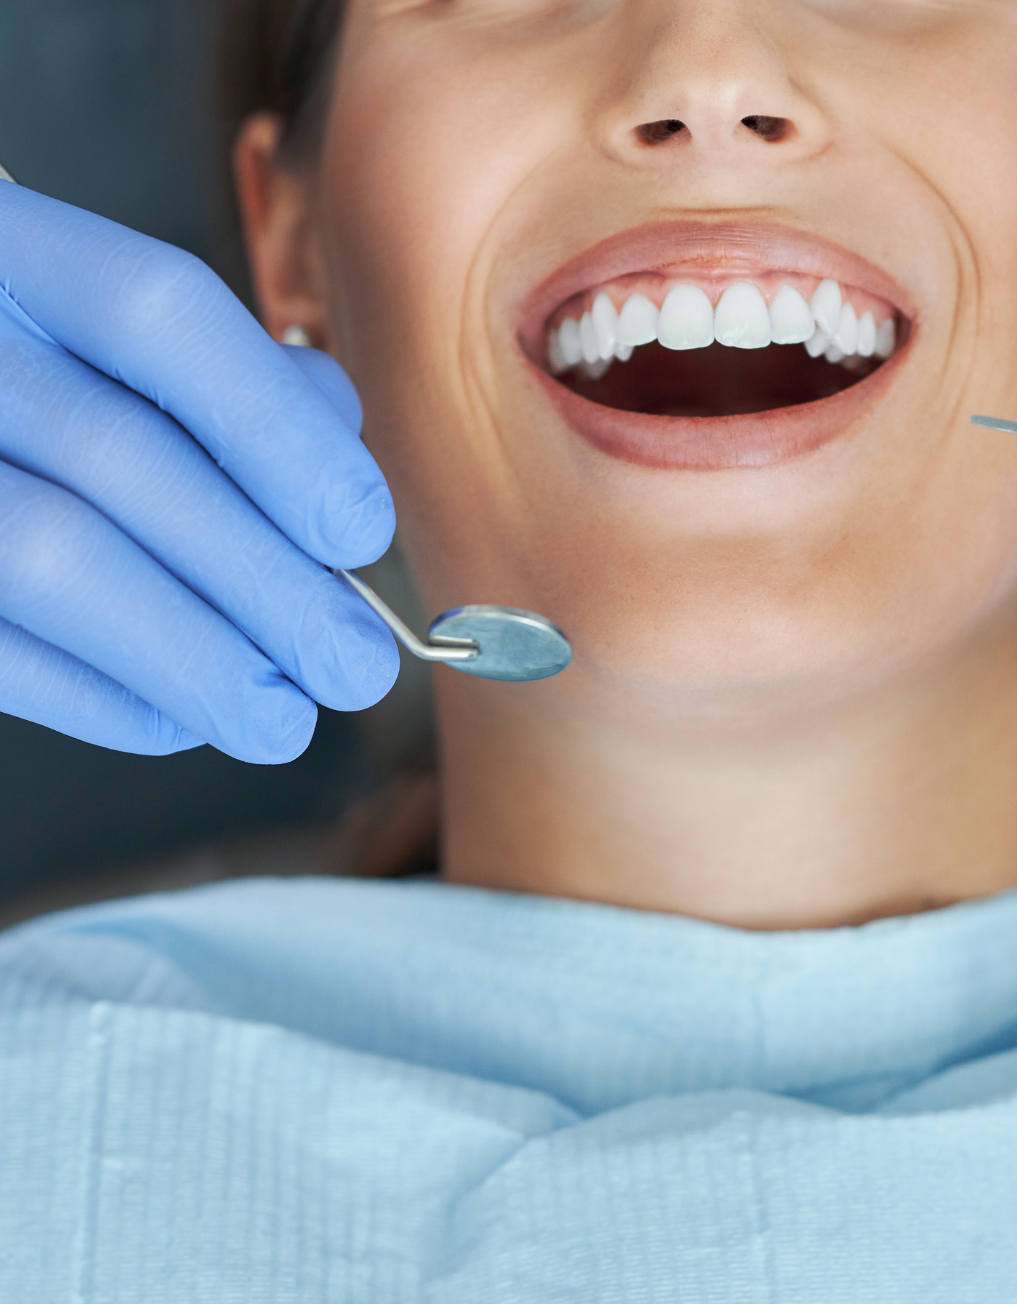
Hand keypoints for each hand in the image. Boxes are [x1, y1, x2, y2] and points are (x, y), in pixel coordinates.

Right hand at [0, 184, 397, 761]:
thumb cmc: (45, 379)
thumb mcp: (123, 338)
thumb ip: (245, 381)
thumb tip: (338, 482)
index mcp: (11, 248)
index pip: (157, 310)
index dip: (277, 432)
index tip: (361, 535)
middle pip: (115, 453)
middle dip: (263, 581)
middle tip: (355, 666)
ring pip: (45, 554)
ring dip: (191, 656)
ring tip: (282, 719)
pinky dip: (95, 696)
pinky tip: (177, 721)